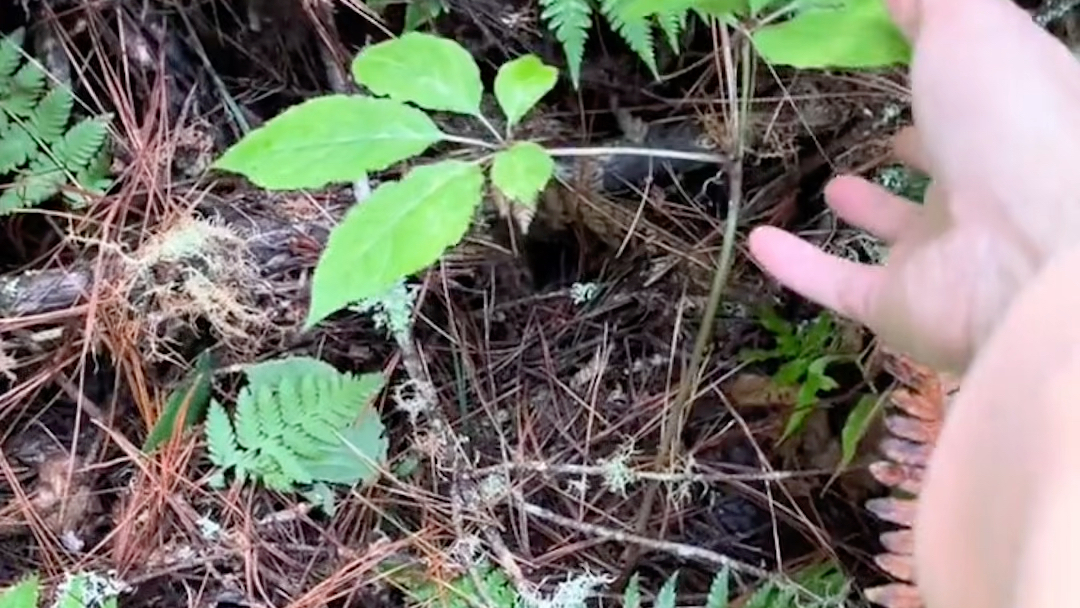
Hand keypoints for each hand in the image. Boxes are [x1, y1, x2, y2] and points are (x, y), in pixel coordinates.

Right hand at [748, 0, 1079, 373]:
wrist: (1024, 252)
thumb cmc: (1006, 121)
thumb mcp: (968, 27)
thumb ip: (931, 3)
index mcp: (1015, 119)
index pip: (985, 92)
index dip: (952, 70)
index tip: (901, 46)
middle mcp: (989, 187)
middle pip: (953, 166)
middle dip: (922, 147)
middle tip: (891, 131)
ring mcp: (945, 253)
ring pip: (904, 231)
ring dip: (872, 210)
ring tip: (835, 185)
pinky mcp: (901, 304)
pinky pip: (838, 282)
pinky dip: (797, 264)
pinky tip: (760, 240)